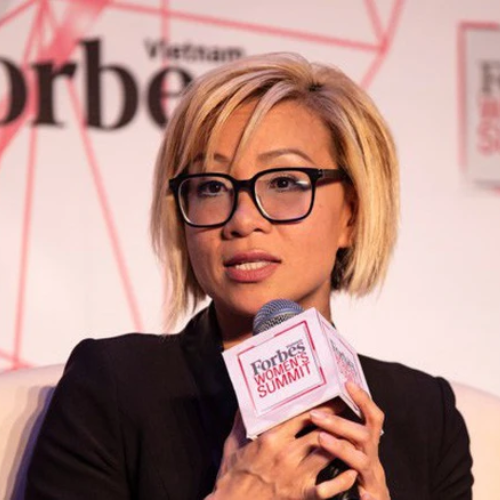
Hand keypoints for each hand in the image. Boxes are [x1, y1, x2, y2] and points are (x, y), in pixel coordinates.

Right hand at [209, 403, 357, 499]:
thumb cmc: (232, 473)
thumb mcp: (234, 442)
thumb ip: (242, 421)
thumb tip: (246, 402)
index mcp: (271, 438)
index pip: (302, 416)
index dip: (320, 406)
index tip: (330, 397)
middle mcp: (286, 454)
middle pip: (320, 432)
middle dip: (336, 421)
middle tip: (347, 411)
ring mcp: (295, 475)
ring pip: (327, 455)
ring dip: (342, 445)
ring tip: (353, 436)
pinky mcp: (300, 495)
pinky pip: (327, 489)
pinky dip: (342, 481)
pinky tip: (351, 473)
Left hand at [310, 382, 389, 499]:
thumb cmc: (358, 478)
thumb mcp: (353, 452)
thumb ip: (343, 433)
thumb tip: (323, 407)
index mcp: (368, 445)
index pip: (371, 417)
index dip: (363, 400)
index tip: (348, 383)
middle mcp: (373, 459)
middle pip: (363, 435)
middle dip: (339, 423)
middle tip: (315, 415)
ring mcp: (373, 480)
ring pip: (361, 461)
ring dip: (342, 448)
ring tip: (322, 439)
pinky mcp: (372, 499)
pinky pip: (370, 496)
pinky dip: (366, 495)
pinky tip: (360, 494)